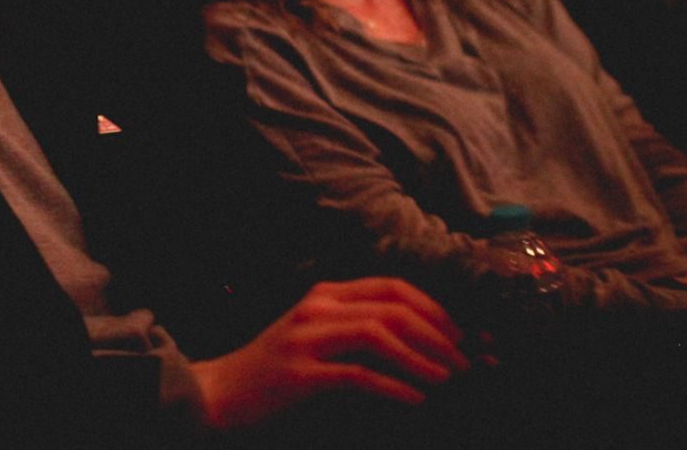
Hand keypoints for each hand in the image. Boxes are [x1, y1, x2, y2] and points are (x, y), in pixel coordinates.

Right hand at [186, 278, 468, 429]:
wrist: (220, 394)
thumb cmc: (274, 372)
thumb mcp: (315, 337)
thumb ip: (356, 332)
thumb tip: (418, 344)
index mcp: (326, 295)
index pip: (392, 288)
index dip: (434, 310)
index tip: (462, 336)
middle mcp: (318, 308)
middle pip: (393, 309)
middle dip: (438, 335)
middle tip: (466, 363)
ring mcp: (307, 338)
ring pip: (379, 335)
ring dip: (422, 359)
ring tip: (448, 380)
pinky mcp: (301, 373)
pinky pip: (358, 375)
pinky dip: (395, 387)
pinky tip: (416, 400)